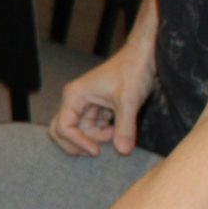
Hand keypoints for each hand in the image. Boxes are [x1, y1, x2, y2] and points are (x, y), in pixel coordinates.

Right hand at [48, 35, 156, 156]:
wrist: (143, 57)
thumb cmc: (132, 71)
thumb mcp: (129, 101)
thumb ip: (124, 128)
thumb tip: (122, 151)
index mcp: (75, 96)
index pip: (64, 127)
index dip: (78, 142)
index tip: (97, 151)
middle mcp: (75, 100)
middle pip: (64, 131)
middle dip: (78, 143)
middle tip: (96, 151)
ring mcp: (85, 104)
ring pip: (81, 131)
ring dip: (97, 137)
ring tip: (117, 130)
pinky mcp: (97, 108)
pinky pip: (93, 127)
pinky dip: (104, 132)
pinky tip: (117, 126)